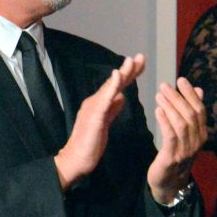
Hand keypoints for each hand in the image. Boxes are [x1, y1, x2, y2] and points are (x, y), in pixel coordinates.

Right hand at [55, 53, 145, 189]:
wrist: (75, 160)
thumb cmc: (90, 143)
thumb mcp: (105, 123)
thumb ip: (112, 109)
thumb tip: (122, 97)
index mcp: (100, 103)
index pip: (117, 86)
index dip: (129, 74)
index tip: (141, 63)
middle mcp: (96, 101)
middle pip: (115, 83)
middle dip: (129, 69)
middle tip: (141, 56)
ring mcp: (93, 107)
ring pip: (110, 87)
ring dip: (122, 73)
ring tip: (132, 61)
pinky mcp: (94, 116)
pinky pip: (104, 99)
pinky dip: (111, 86)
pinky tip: (117, 76)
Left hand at [149, 77, 206, 201]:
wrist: (169, 184)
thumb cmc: (176, 155)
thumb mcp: (187, 134)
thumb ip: (192, 113)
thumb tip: (199, 90)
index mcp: (202, 134)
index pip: (200, 109)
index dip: (191, 94)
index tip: (181, 80)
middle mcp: (197, 141)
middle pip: (190, 114)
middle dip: (178, 97)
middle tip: (165, 85)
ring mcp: (186, 150)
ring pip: (181, 123)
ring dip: (170, 107)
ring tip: (159, 95)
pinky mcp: (173, 157)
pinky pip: (171, 135)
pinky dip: (165, 121)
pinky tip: (158, 110)